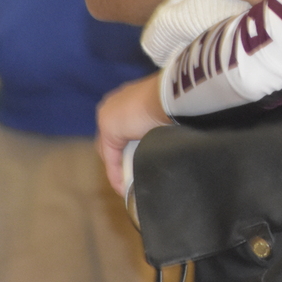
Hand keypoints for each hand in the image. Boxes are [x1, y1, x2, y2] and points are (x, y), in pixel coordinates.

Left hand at [96, 73, 170, 194]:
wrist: (170, 94)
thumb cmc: (173, 98)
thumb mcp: (163, 111)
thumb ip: (157, 120)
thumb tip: (168, 131)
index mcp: (126, 96)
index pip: (121, 125)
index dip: (125, 144)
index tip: (135, 157)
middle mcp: (112, 104)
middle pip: (110, 138)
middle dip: (118, 157)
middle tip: (129, 173)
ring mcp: (107, 116)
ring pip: (109, 149)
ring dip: (118, 165)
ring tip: (127, 183)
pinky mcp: (109, 130)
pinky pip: (111, 158)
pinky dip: (116, 173)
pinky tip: (123, 187)